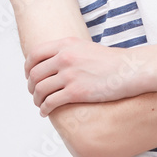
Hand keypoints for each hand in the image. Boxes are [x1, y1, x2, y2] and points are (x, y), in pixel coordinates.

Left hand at [24, 36, 147, 115]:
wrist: (129, 70)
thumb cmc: (111, 61)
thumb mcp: (85, 47)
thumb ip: (67, 51)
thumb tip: (52, 63)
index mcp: (66, 44)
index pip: (35, 54)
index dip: (28, 66)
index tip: (29, 75)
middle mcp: (64, 58)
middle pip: (35, 74)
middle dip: (31, 86)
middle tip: (34, 92)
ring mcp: (70, 75)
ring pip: (40, 89)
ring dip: (36, 99)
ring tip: (40, 104)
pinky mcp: (76, 92)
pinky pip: (51, 102)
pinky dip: (44, 109)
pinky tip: (45, 112)